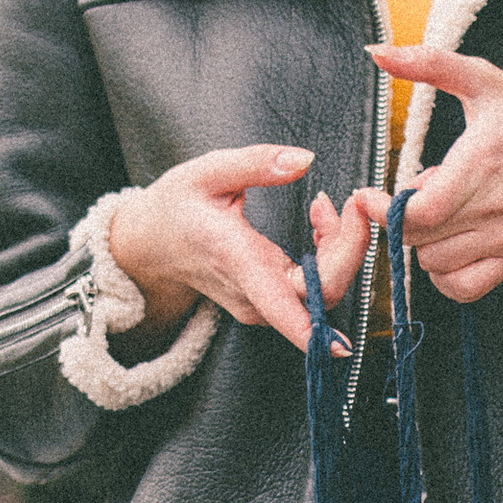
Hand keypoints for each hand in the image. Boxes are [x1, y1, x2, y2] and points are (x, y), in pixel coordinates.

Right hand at [107, 146, 382, 355]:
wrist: (151, 244)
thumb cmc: (177, 207)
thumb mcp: (207, 172)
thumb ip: (257, 163)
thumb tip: (305, 159)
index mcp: (238, 262)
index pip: (284, 310)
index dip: (318, 332)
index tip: (346, 343)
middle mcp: (253, 295)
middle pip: (323, 294)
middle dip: (351, 248)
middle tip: (351, 203)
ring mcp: (263, 304)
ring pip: (324, 290)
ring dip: (341, 247)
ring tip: (322, 207)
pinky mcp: (271, 302)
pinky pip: (316, 286)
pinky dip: (329, 253)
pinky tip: (318, 221)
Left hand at [373, 48, 502, 304]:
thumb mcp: (482, 80)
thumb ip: (428, 63)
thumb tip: (377, 53)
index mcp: (482, 162)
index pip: (419, 212)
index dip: (383, 211)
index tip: (369, 195)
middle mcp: (496, 207)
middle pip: (420, 239)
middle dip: (402, 218)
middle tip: (416, 192)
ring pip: (435, 265)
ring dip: (422, 243)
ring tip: (441, 212)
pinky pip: (464, 287)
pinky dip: (443, 274)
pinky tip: (446, 246)